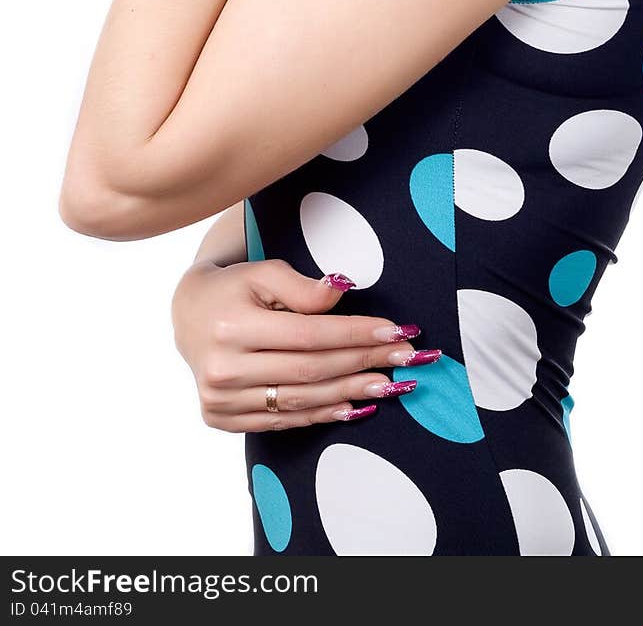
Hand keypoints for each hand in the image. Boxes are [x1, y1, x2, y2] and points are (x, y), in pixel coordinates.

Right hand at [171, 258, 440, 430]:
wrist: (187, 315)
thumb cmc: (233, 287)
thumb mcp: (263, 271)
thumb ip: (301, 286)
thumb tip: (342, 291)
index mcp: (232, 327)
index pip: (309, 334)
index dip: (355, 334)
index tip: (395, 330)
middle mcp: (223, 368)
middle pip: (310, 370)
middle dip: (363, 363)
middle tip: (406, 357)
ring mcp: (220, 399)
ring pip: (300, 400)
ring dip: (351, 393)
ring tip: (390, 384)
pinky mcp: (222, 418)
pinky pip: (282, 420)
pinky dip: (321, 415)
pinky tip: (354, 406)